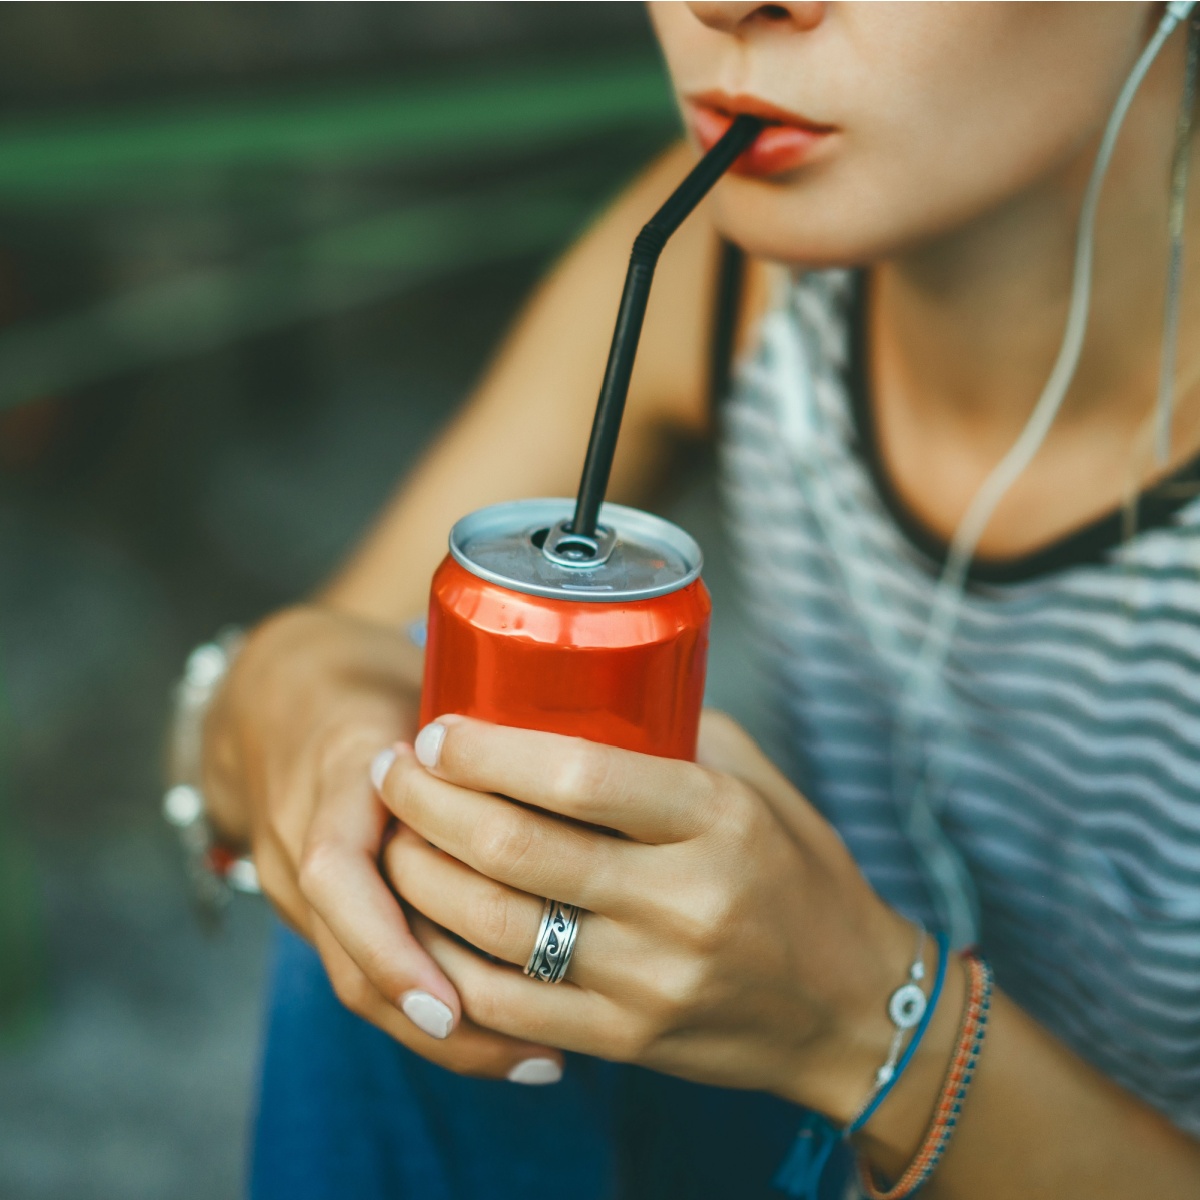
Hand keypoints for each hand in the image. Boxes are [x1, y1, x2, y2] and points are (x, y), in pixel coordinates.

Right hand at [201, 605, 562, 1082]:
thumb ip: (499, 719)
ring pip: (358, 983)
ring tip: (537, 1062)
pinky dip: (431, 1010)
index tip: (456, 998)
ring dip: (446, 1034)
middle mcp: (306, 843)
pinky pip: (366, 975)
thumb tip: (640, 736)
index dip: (393, 946)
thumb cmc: (376, 685)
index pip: (341, 874)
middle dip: (437, 1018)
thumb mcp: (420, 678)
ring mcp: (300, 885)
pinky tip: (504, 1041)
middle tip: (537, 1053)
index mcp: (335, 775)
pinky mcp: (320, 913)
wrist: (277, 700)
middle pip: (351, 959)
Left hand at [378, 709, 916, 1117]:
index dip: (490, 750)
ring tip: (392, 837)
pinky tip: (422, 921)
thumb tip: (578, 691)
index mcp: (715, 818)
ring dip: (422, 876)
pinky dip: (450, 959)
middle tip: (395, 770)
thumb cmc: (798, 873)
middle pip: (518, 848)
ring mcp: (651, 978)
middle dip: (431, 804)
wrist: (849, 1006)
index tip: (440, 731)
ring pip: (498, 927)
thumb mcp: (753, 783)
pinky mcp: (629, 1039)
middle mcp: (681, 900)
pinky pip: (510, 1003)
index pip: (580, 775)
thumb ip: (670, 738)